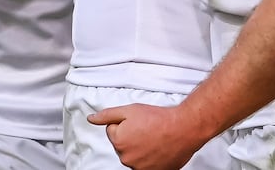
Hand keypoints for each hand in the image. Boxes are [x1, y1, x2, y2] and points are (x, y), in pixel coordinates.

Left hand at [88, 104, 202, 169]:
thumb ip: (107, 115)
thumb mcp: (130, 110)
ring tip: (155, 138)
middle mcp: (126, 158)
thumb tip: (91, 119)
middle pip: (123, 145)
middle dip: (132, 136)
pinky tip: (158, 148)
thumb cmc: (159, 118)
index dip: (125, 123)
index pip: (113, 131)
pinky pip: (145, 164)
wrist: (184, 128)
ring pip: (134, 155)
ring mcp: (139, 168)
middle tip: (148, 129)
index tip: (139, 122)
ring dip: (141, 148)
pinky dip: (150, 157)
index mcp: (118, 141)